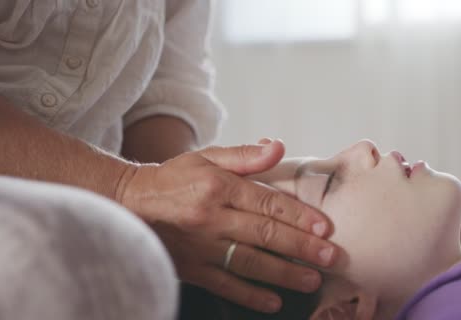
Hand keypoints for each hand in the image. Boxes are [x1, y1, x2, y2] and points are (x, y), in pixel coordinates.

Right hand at [117, 140, 336, 312]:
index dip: (299, 216)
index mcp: (218, 187)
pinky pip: (224, 285)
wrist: (129, 204)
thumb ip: (244, 155)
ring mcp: (200, 247)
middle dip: (302, 247)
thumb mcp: (206, 156)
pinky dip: (250, 296)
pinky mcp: (191, 268)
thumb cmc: (174, 178)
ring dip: (284, 274)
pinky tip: (274, 302)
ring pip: (249, 262)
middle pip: (264, 235)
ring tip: (312, 280)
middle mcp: (211, 218)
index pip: (266, 202)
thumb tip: (278, 146)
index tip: (325, 227)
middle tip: (331, 257)